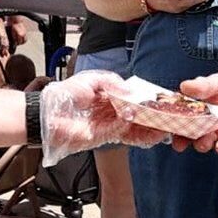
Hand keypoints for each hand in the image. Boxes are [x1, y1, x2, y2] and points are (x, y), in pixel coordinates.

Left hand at [38, 71, 168, 162]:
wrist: (48, 113)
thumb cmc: (67, 94)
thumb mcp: (93, 80)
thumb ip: (113, 83)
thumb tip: (132, 92)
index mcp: (110, 99)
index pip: (133, 102)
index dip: (147, 103)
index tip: (161, 104)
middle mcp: (112, 113)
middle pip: (137, 117)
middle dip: (152, 118)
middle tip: (169, 118)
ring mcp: (109, 126)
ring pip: (134, 128)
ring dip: (149, 128)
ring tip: (165, 127)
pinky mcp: (104, 137)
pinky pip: (124, 134)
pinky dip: (137, 132)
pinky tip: (149, 129)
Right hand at [175, 70, 217, 154]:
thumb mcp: (217, 82)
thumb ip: (203, 86)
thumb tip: (184, 86)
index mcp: (201, 118)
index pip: (187, 131)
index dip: (181, 138)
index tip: (178, 143)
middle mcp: (213, 131)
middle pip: (203, 142)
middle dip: (201, 144)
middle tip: (201, 143)